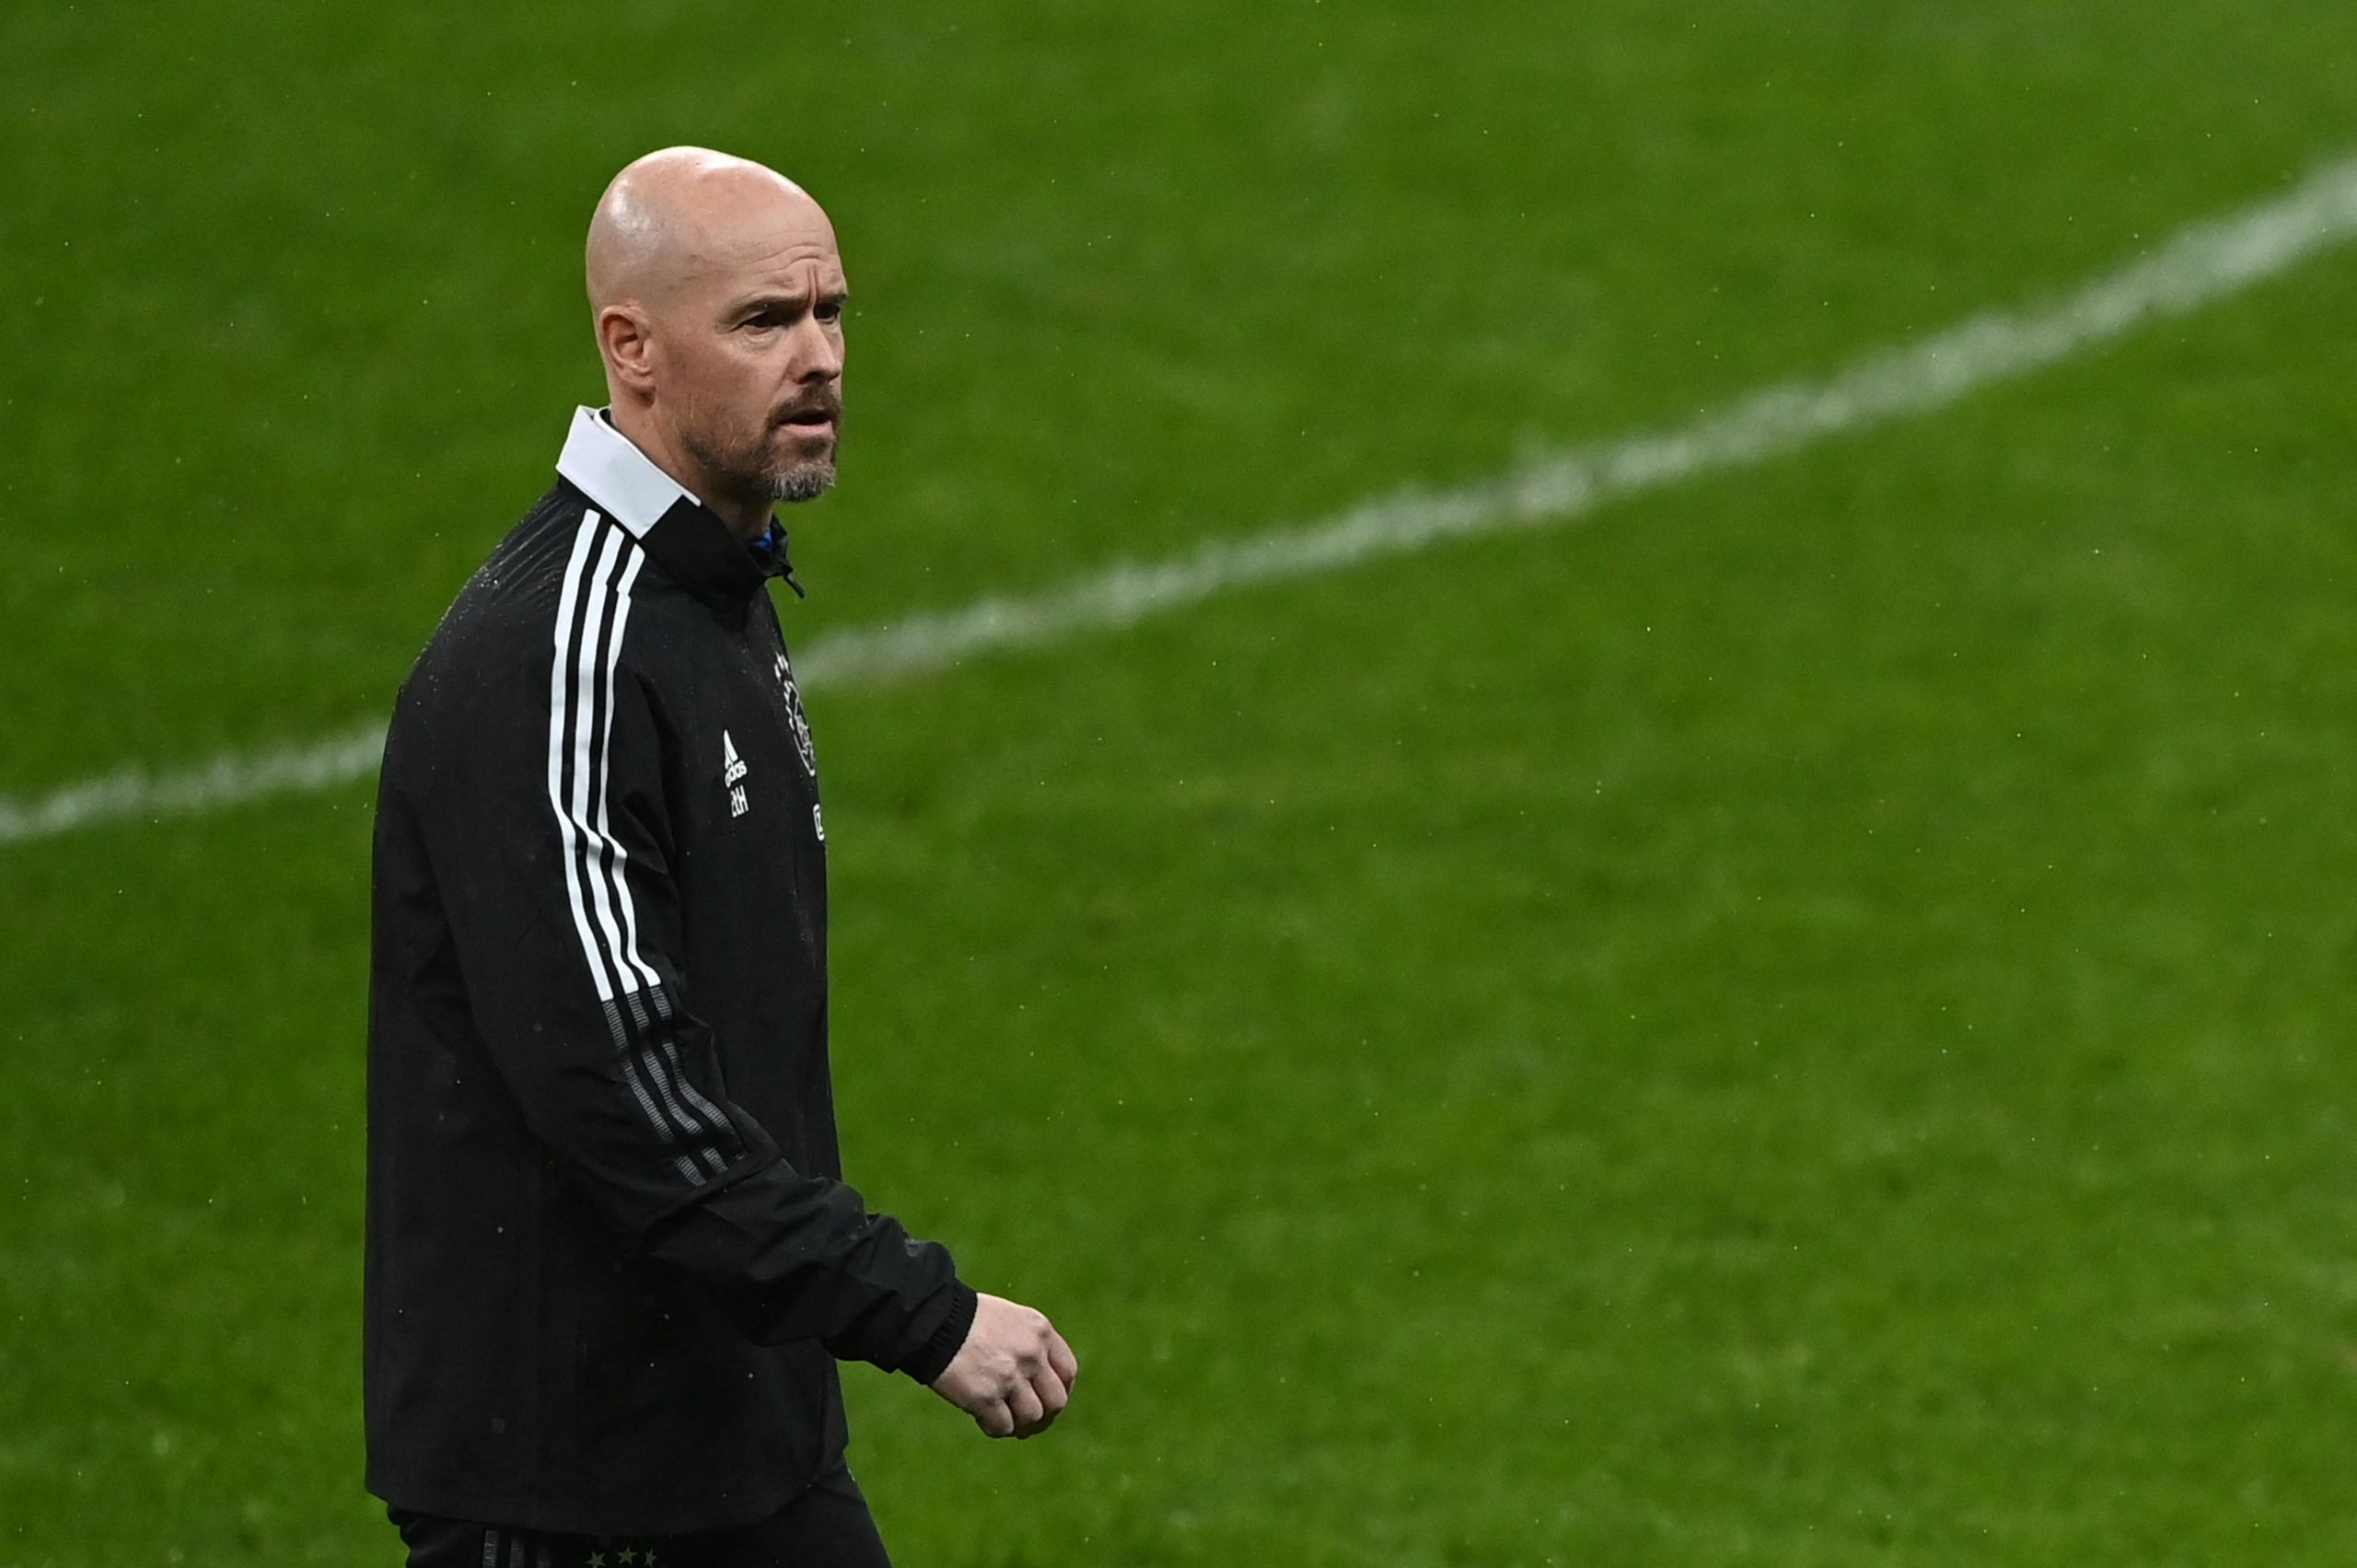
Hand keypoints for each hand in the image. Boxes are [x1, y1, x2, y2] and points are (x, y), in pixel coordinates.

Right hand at [927, 1292, 1078, 1437]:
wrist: (933, 1321)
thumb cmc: (966, 1319)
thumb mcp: (1009, 1320)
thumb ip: (1029, 1345)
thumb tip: (1039, 1383)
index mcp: (1040, 1331)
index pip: (1068, 1372)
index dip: (1061, 1391)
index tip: (1047, 1401)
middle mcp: (1031, 1354)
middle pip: (1056, 1401)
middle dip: (1044, 1417)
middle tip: (1027, 1423)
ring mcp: (1010, 1377)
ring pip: (1031, 1417)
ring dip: (1018, 1425)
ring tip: (1002, 1419)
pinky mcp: (986, 1397)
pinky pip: (1003, 1427)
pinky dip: (995, 1428)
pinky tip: (982, 1419)